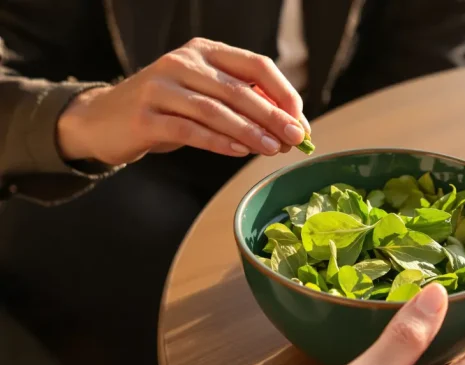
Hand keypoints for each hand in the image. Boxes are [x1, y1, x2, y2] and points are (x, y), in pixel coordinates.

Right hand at [57, 37, 309, 164]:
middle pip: (240, 89)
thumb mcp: (205, 97)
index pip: (256, 65)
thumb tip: (290, 127)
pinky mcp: (145, 116)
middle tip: (295, 138)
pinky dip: (218, 142)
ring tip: (273, 149)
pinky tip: (239, 153)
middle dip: (273, 116)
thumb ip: (243, 105)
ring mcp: (160, 87)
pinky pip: (189, 130)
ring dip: (250, 132)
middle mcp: (183, 62)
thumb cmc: (168, 109)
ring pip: (216, 110)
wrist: (105, 120)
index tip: (300, 119)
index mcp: (205, 51)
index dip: (284, 92)